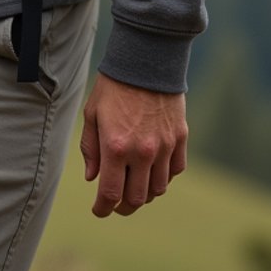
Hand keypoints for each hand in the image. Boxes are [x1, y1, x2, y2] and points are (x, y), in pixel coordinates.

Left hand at [80, 74, 187, 216]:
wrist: (146, 59)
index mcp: (116, 146)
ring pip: (158, 190)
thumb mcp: (93, 113)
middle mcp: (142, 152)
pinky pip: (175, 171)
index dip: (103, 209)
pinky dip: (164, 177)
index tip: (98, 210)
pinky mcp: (180, 139)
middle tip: (115, 203)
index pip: (110, 194)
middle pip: (136, 199)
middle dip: (123, 206)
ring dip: (144, 194)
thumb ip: (91, 148)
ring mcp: (164, 147)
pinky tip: (153, 170)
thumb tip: (93, 178)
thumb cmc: (114, 85)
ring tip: (134, 186)